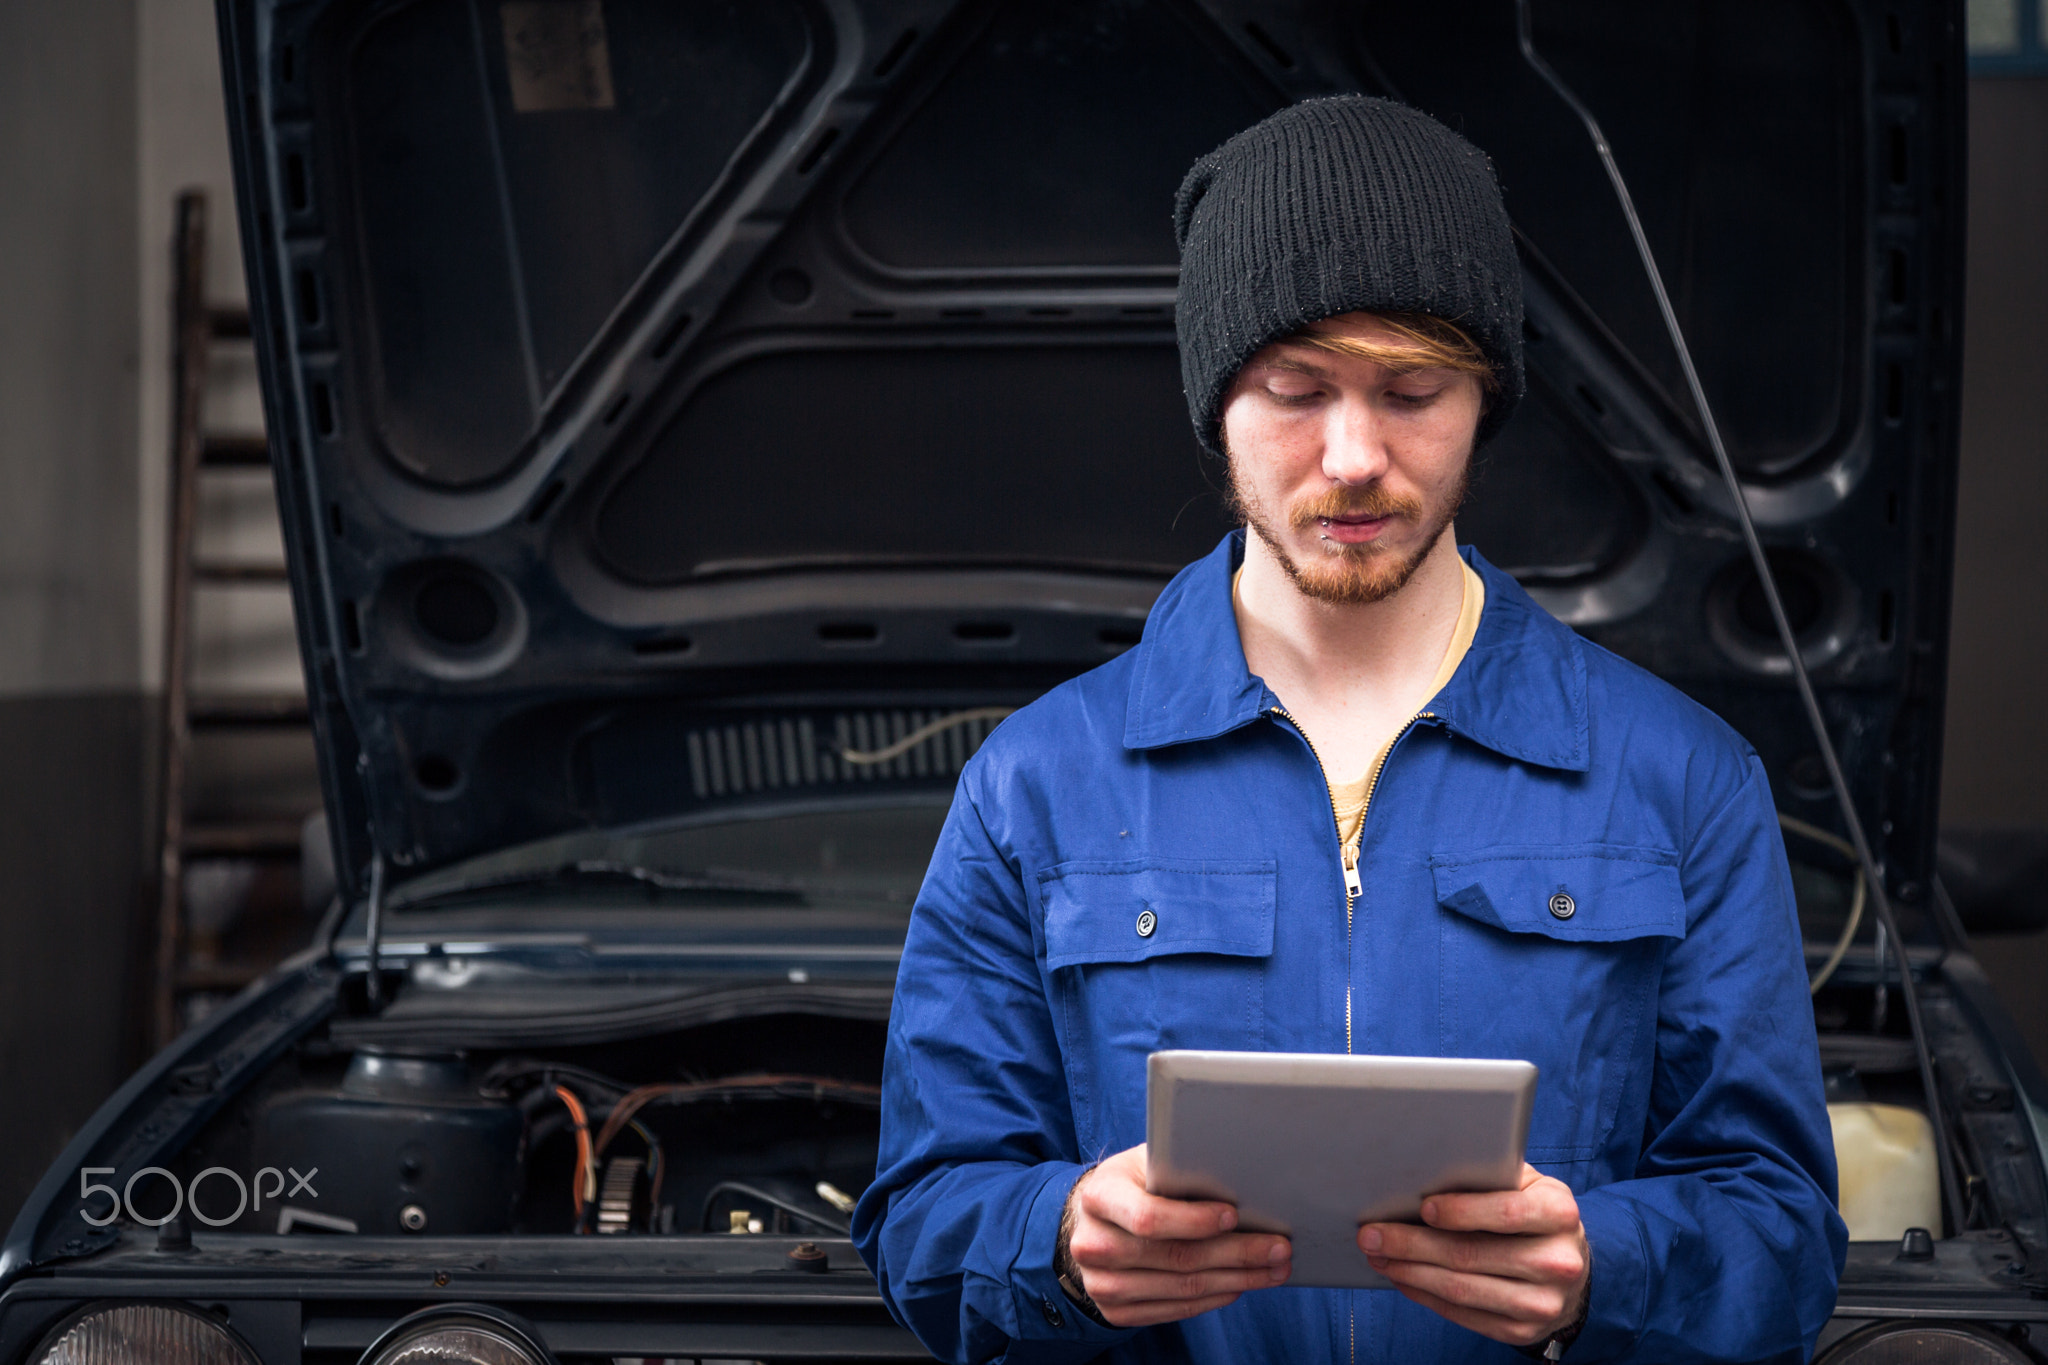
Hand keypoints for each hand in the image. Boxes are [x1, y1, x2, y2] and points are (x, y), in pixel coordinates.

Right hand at [1059, 1144, 1291, 1327]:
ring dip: (1237, 1280)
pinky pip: (1177, 1310)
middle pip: (1176, 1257)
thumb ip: (1180, 1168)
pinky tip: (1241, 1284)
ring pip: (1183, 1288)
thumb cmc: (1133, 1184)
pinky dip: (1215, 1297)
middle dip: (1236, 1253)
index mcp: (1099, 1197)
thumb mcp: (1146, 1163)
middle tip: (1279, 1248)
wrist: (1091, 1221)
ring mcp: (1101, 1284)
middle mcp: (1092, 1245)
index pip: (1149, 1217)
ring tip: (1273, 1269)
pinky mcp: (1116, 1312)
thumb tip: (1241, 1177)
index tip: (1235, 1216)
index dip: (1195, 1220)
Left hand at [1359, 1163, 1588, 1349]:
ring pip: (1461, 1289)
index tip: (1422, 1207)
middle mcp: (1557, 1262)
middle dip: (1411, 1244)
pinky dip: (1425, 1295)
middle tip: (1371, 1234)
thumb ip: (1489, 1176)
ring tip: (1378, 1256)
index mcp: (1559, 1214)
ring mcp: (1541, 1303)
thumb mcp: (1526, 1185)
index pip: (1507, 1213)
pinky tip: (1402, 1278)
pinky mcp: (1522, 1330)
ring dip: (1410, 1272)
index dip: (1461, 1211)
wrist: (1570, 1269)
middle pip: (1471, 1255)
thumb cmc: (1533, 1215)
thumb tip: (1425, 1171)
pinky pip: (1463, 1315)